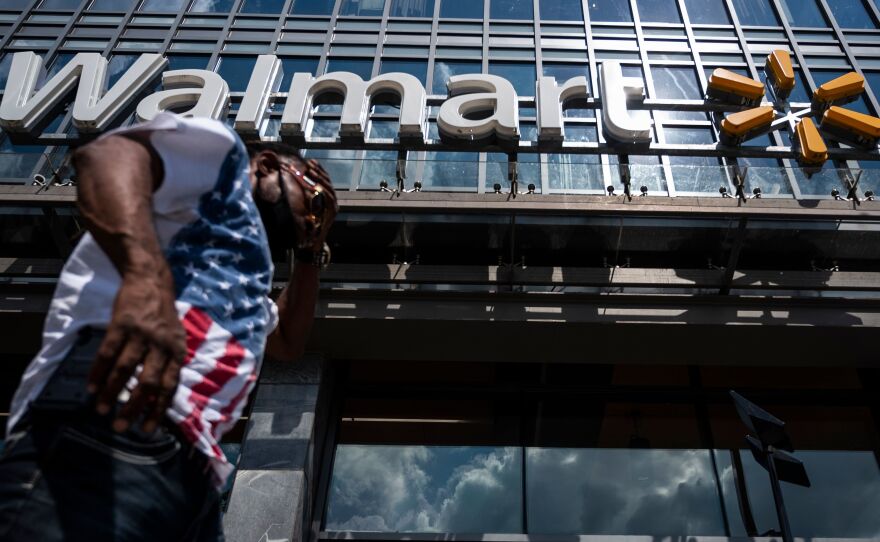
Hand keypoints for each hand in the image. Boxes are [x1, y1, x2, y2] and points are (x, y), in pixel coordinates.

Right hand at [88, 270, 185, 432]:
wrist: (151, 282)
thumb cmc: (163, 315)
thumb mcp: (176, 338)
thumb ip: (170, 362)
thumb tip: (160, 394)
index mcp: (177, 351)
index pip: (169, 386)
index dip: (158, 409)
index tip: (147, 429)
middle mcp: (162, 345)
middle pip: (148, 382)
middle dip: (134, 407)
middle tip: (121, 426)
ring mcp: (141, 334)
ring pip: (125, 370)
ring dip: (112, 392)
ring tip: (102, 409)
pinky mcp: (122, 325)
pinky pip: (107, 353)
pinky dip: (99, 372)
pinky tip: (92, 387)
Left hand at [283, 158, 336, 250]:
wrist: (312, 242)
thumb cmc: (307, 225)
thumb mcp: (306, 207)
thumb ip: (306, 196)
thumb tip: (299, 182)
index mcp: (327, 198)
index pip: (324, 180)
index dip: (318, 170)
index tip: (310, 161)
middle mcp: (333, 201)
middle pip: (327, 182)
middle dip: (318, 171)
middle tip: (310, 163)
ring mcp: (334, 206)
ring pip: (328, 188)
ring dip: (319, 178)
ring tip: (311, 170)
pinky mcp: (332, 212)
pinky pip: (328, 198)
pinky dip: (322, 190)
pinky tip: (316, 184)